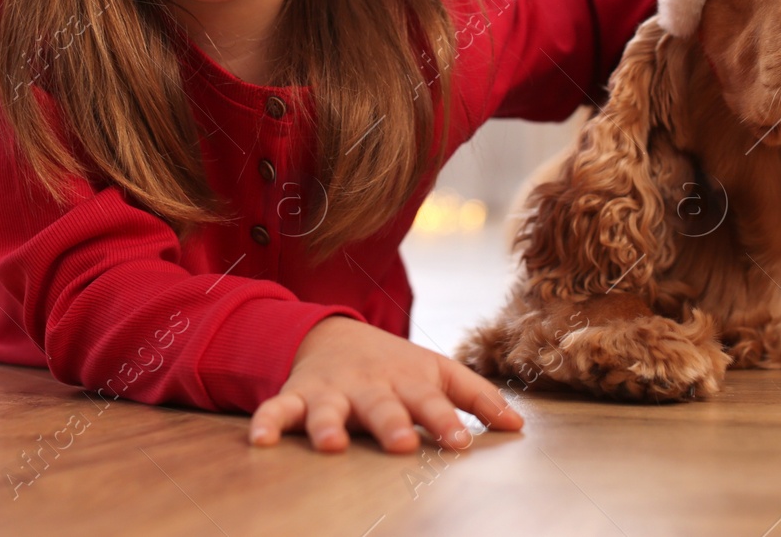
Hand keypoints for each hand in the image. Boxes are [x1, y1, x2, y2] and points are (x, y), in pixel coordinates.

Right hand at [248, 316, 523, 452]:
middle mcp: (371, 386)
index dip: (446, 421)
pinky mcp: (298, 395)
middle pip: (383, 406)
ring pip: (330, 409)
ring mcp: (333, 391)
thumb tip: (519, 427)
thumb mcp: (439, 372)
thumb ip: (478, 397)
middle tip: (401, 445)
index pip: (433, 402)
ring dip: (329, 425)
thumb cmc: (398, 365)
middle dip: (391, 424)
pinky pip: (279, 408)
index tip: (461, 443)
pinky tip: (260, 440)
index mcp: (409, 381)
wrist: (337, 334)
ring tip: (330, 445)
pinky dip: (267, 421)